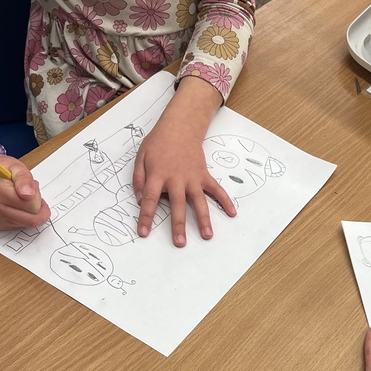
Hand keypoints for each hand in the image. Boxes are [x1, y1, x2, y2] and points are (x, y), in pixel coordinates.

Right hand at [0, 156, 49, 229]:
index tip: (33, 188)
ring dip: (29, 213)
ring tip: (21, 198)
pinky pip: (17, 226)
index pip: (32, 206)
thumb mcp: (14, 165)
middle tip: (32, 195)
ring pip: (25, 225)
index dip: (38, 197)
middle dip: (38, 208)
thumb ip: (24, 178)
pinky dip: (21, 217)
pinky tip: (14, 205)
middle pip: (31, 220)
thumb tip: (29, 194)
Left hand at [132, 77, 235, 246]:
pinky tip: (232, 213)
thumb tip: (138, 199)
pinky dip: (225, 201)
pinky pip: (216, 190)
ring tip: (207, 235)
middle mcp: (176, 179)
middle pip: (178, 205)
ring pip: (199, 202)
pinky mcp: (204, 176)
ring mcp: (192, 178)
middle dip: (178, 225)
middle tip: (180, 243)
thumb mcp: (140, 157)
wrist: (180, 127)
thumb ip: (138, 179)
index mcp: (157, 175)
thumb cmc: (158, 143)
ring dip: (204, 219)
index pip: (149, 199)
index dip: (146, 216)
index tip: (144, 232)